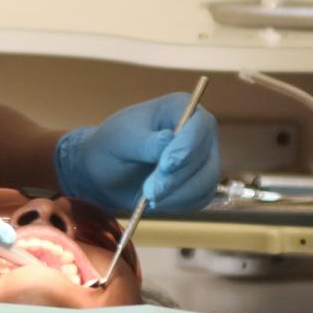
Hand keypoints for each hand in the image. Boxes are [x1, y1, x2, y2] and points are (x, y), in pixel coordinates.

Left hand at [54, 92, 221, 215]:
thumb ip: (145, 142)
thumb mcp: (121, 139)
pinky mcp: (199, 185)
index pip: (200, 125)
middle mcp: (199, 132)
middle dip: (176, 177)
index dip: (188, 146)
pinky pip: (198, 199)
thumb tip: (168, 142)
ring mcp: (202, 159)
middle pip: (204, 157)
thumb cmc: (112, 146)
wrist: (106, 171)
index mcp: (181, 108)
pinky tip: (153, 202)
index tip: (167, 165)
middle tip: (149, 192)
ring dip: (176, 194)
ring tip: (146, 198)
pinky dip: (176, 204)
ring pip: (206, 182)